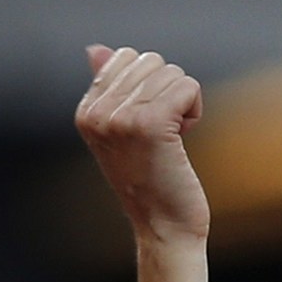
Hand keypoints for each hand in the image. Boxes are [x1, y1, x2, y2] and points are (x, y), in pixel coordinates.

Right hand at [74, 45, 208, 243]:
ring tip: (172, 140)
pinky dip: (194, 109)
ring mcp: (121, 118)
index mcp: (87, 112)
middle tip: (164, 135)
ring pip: (170, 72)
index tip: (150, 126)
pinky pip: (187, 86)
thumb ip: (111, 91)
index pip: (124, 57)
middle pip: (149, 60)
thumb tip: (96, 50)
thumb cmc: (152, 186)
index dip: (149, 87)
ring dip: (182, 103)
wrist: (165, 231)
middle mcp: (98, 113)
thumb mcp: (122, 134)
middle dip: (167, 92)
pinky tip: (183, 137)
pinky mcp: (150, 124)